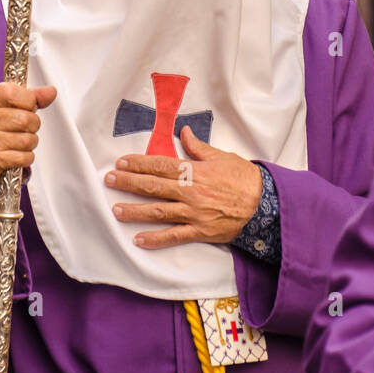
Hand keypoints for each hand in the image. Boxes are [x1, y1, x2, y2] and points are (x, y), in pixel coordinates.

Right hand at [0, 82, 56, 186]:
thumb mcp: (8, 106)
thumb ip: (31, 97)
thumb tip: (51, 92)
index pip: (12, 92)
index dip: (28, 101)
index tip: (27, 107)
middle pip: (25, 119)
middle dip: (33, 125)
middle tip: (25, 128)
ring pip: (27, 140)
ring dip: (30, 143)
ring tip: (20, 142)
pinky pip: (24, 157)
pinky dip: (26, 157)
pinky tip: (16, 154)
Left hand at [106, 125, 261, 249]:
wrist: (265, 205)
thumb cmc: (243, 178)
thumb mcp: (221, 156)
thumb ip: (198, 147)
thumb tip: (183, 132)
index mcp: (194, 171)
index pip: (160, 165)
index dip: (138, 163)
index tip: (121, 162)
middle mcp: (190, 192)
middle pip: (153, 187)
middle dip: (128, 183)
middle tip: (108, 180)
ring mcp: (193, 213)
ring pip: (158, 212)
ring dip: (134, 211)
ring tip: (115, 209)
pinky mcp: (200, 231)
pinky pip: (173, 236)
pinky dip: (155, 239)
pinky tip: (138, 240)